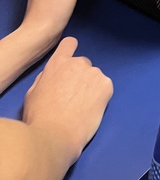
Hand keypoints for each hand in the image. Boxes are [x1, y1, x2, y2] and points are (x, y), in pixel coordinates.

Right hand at [22, 37, 112, 166]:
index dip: (70, 52)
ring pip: (94, 77)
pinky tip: (91, 110)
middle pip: (83, 64)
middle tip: (73, 97)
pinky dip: (100, 96)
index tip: (70, 64)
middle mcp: (78, 63)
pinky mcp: (107, 86)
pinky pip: (105, 87)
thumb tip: (54, 75)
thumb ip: (46, 77)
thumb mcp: (33, 93)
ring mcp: (94, 74)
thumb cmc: (39, 117)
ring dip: (90, 87)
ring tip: (81, 107)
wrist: (55, 136)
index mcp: (58, 63)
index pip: (69, 43)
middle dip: (80, 76)